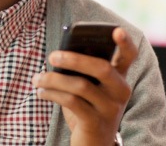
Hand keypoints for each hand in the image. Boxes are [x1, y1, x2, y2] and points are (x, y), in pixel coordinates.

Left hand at [32, 28, 136, 144]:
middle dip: (74, 58)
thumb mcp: (86, 87)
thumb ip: (81, 70)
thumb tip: (59, 54)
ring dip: (53, 79)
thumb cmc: (86, 107)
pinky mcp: (96, 123)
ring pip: (81, 85)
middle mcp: (120, 91)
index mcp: (119, 77)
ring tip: (37, 79)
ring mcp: (110, 108)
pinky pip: (71, 101)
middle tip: (51, 56)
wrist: (92, 143)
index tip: (116, 30)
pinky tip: (40, 92)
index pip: (129, 56)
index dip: (125, 43)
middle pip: (102, 67)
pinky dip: (52, 94)